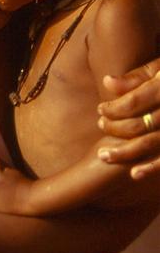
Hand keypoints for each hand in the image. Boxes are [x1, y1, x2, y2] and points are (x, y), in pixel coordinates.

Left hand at [97, 58, 159, 178]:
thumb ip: (136, 78)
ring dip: (124, 152)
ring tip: (104, 155)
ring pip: (150, 144)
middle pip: (139, 124)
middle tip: (100, 125)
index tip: (100, 109)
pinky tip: (134, 174)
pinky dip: (151, 168)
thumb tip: (107, 83)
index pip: (134, 102)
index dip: (113, 108)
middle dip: (114, 128)